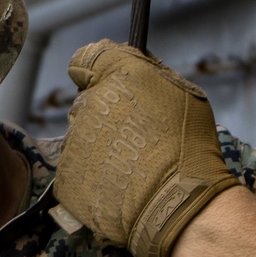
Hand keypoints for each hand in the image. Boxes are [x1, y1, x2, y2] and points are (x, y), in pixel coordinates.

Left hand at [54, 39, 238, 256]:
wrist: (177, 202)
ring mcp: (73, 143)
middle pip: (86, 104)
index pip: (85, 59)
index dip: (94, 72)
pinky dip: (93, 178)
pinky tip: (119, 186)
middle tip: (135, 138)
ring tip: (132, 167)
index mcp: (115, 76)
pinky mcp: (66, 178)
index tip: (105, 84)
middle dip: (104, 116)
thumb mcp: (182, 92)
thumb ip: (148, 69)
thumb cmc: (188, 145)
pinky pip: (77, 172)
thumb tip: (125, 54)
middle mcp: (87, 105)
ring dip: (98, 149)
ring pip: (80, 140)